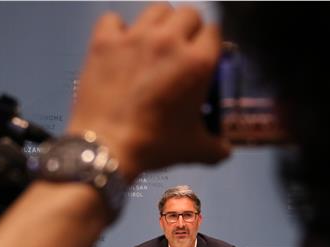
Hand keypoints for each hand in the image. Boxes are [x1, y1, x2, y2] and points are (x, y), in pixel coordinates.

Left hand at [67, 4, 230, 181]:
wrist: (107, 147)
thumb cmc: (156, 146)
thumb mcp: (195, 149)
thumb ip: (216, 147)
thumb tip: (225, 150)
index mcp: (198, 62)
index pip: (214, 31)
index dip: (210, 45)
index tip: (203, 59)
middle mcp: (169, 40)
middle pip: (188, 13)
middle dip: (189, 29)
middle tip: (180, 52)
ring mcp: (135, 36)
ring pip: (156, 10)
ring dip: (160, 24)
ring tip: (153, 45)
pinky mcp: (104, 40)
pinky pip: (113, 19)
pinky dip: (117, 30)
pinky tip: (119, 46)